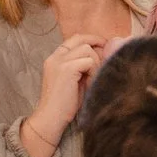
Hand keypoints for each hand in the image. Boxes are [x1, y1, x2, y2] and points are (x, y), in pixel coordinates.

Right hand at [25, 34, 112, 156]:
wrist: (51, 118)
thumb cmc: (65, 103)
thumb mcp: (74, 79)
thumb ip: (83, 65)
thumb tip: (104, 53)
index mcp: (54, 59)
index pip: (74, 38)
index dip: (91, 39)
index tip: (103, 46)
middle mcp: (55, 57)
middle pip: (82, 40)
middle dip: (97, 47)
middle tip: (105, 59)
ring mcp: (59, 62)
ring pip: (87, 50)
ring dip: (95, 63)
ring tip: (92, 79)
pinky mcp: (66, 69)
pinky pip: (89, 61)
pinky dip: (93, 71)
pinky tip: (90, 83)